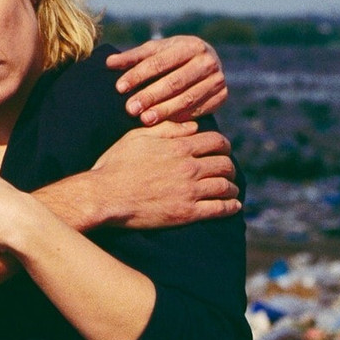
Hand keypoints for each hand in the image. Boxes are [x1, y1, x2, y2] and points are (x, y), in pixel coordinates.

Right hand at [89, 121, 238, 227]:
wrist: (106, 195)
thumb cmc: (116, 164)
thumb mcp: (138, 137)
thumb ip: (167, 129)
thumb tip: (192, 126)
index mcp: (179, 147)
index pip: (216, 141)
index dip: (223, 145)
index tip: (223, 150)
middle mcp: (189, 167)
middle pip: (225, 164)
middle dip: (229, 166)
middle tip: (228, 170)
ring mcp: (190, 191)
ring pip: (225, 186)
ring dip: (232, 186)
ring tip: (232, 188)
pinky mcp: (187, 213)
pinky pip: (219, 209)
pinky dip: (231, 206)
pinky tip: (234, 205)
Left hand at [106, 36, 226, 124]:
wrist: (207, 62)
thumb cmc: (175, 56)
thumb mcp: (156, 51)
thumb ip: (133, 57)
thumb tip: (108, 63)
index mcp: (190, 45)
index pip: (159, 61)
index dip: (138, 74)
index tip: (119, 87)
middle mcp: (207, 61)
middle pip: (174, 81)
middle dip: (150, 96)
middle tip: (130, 108)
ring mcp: (217, 79)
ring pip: (187, 98)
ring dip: (164, 110)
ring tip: (144, 119)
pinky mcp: (221, 96)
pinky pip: (198, 110)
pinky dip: (180, 117)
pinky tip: (164, 124)